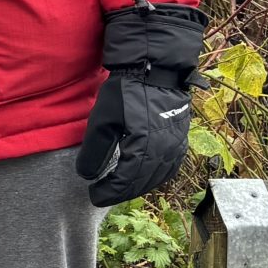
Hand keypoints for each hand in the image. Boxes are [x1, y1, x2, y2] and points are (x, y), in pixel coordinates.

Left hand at [75, 74, 191, 204]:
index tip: (93, 195)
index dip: (110, 191)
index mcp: (144, 145)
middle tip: (102, 196)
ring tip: (119, 189)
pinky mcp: (181, 140)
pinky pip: (170, 167)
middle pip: (142, 181)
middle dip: (121, 192)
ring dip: (138, 186)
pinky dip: (155, 177)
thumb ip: (95, 149)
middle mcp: (165, 149)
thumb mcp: (102, 119)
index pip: (126, 179)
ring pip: (158, 176)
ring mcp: (177, 145)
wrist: (155, 70)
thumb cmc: (125, 92)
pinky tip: (143, 178)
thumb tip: (86, 175)